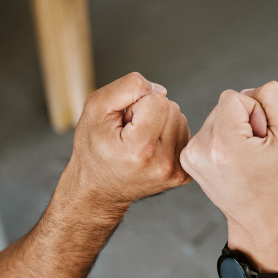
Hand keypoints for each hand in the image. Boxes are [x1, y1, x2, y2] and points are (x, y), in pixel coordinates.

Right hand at [63, 72, 191, 213]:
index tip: (123, 123)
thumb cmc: (93, 148)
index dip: (137, 104)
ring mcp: (175, 172)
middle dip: (150, 112)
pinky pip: (184, 136)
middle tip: (129, 132)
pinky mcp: (182, 175)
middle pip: (172, 108)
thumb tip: (160, 90)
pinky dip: (168, 136)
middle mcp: (162, 163)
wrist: (98, 190)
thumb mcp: (95, 109)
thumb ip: (127, 87)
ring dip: (160, 123)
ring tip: (139, 140)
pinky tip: (150, 148)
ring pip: (180, 120)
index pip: (158, 100)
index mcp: (140, 149)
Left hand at [180, 82, 277, 270]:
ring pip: (218, 117)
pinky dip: (225, 140)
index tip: (262, 141)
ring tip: (247, 160)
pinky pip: (211, 130)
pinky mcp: (189, 160)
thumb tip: (246, 92)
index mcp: (223, 144)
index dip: (257, 114)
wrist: (265, 221)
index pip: (235, 96)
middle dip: (245, 122)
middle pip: (224, 105)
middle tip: (257, 153)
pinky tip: (235, 162)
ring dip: (235, 131)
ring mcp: (190, 156)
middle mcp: (200, 150)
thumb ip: (271, 97)